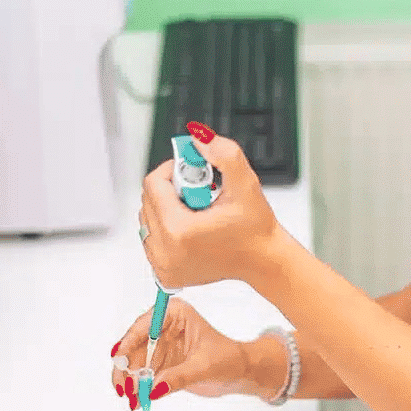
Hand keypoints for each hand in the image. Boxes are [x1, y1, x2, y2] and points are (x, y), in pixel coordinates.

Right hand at [108, 296, 283, 409]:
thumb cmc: (228, 359)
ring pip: (134, 363)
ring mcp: (159, 346)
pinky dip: (138, 388)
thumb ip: (178, 377)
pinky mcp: (159, 364)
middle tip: (124, 387)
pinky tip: (137, 400)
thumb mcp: (204, 367)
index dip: (128, 341)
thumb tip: (154, 389)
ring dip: (130, 381)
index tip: (118, 356)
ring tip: (132, 398)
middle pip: (134, 346)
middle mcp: (162, 327)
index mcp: (175, 315)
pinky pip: (142, 376)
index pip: (145, 325)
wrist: (239, 373)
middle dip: (126, 367)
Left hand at [140, 122, 287, 289]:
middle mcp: (166, 251)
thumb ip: (224, 154)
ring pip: (147, 218)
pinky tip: (192, 227)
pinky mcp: (165, 272)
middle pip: (148, 200)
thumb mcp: (245, 184)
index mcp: (179, 230)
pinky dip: (167, 227)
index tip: (193, 171)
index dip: (173, 169)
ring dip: (167, 208)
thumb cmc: (255, 229)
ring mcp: (163, 265)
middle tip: (201, 192)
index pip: (153, 184)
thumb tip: (199, 138)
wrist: (262, 260)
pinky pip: (152, 238)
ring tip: (197, 211)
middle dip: (172, 189)